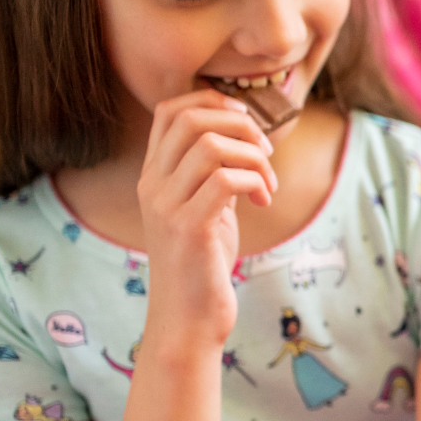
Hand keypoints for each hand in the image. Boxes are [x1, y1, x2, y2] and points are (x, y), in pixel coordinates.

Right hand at [137, 90, 277, 349]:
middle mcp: (152, 186)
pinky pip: (225, 180)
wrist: (187, 319)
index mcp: (154, 176)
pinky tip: (264, 201)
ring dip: (253, 157)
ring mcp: (166, 207)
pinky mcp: (188, 229)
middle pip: (190, 119)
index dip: (212, 101)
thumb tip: (247, 138)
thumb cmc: (203, 264)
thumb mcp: (206, 209)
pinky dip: (255, 182)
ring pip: (210, 145)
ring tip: (268, 185)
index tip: (246, 120)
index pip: (169, 111)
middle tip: (266, 152)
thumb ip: (214, 174)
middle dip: (240, 123)